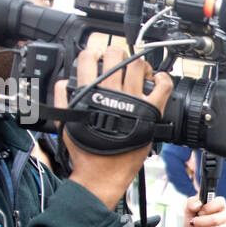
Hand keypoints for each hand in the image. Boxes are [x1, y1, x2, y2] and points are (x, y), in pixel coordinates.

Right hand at [62, 45, 171, 207]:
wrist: (103, 174)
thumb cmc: (87, 153)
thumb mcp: (66, 122)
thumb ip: (62, 99)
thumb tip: (64, 82)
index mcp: (89, 94)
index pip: (88, 59)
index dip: (93, 53)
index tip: (97, 56)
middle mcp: (111, 94)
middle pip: (116, 55)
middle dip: (116, 52)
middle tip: (117, 60)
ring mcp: (132, 102)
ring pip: (139, 66)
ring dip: (138, 63)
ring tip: (137, 71)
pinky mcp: (150, 113)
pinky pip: (163, 87)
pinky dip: (163, 78)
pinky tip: (158, 79)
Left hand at [165, 195, 225, 226]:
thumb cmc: (192, 219)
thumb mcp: (189, 209)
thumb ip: (191, 203)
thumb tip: (197, 206)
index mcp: (219, 204)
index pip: (219, 203)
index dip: (207, 208)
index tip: (198, 212)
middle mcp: (225, 215)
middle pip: (216, 220)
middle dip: (200, 222)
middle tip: (191, 223)